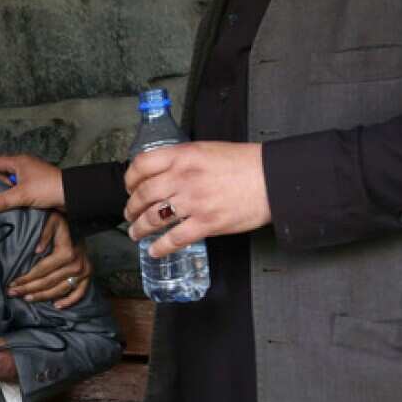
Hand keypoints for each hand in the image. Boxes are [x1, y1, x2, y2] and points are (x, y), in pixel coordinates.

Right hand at [0, 153, 64, 212]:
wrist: (71, 194)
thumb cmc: (48, 187)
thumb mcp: (22, 194)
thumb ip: (3, 200)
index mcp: (19, 162)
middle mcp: (24, 166)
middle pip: (3, 172)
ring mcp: (31, 176)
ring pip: (12, 182)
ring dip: (5, 190)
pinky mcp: (37, 185)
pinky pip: (20, 189)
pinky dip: (14, 195)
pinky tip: (10, 203)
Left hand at [6, 211, 91, 307]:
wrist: (82, 222)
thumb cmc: (64, 221)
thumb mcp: (52, 220)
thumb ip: (44, 233)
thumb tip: (36, 250)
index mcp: (66, 253)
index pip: (41, 270)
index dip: (26, 279)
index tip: (12, 283)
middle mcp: (76, 265)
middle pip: (48, 282)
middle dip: (29, 289)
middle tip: (13, 293)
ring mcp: (83, 271)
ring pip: (60, 290)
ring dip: (43, 296)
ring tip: (27, 299)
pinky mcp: (88, 275)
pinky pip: (80, 293)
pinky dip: (69, 301)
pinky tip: (56, 306)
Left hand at [124, 141, 271, 258]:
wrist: (272, 179)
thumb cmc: (244, 163)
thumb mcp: (207, 150)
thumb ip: (182, 160)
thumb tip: (163, 173)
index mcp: (183, 156)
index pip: (142, 165)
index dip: (130, 178)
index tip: (129, 187)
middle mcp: (183, 178)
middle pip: (143, 194)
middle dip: (131, 207)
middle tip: (130, 214)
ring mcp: (194, 202)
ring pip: (154, 218)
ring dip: (140, 228)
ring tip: (136, 233)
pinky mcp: (207, 223)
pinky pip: (175, 239)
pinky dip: (161, 247)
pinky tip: (154, 251)